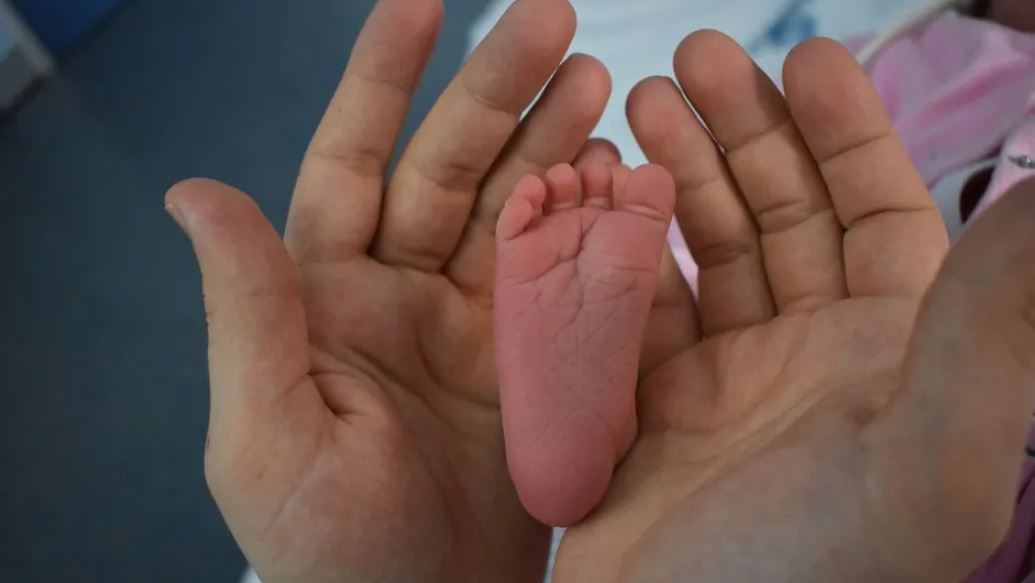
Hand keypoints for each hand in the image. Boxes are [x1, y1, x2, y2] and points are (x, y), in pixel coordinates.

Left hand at [165, 0, 612, 580]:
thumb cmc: (327, 549)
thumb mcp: (267, 431)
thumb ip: (248, 309)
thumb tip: (194, 191)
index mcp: (330, 297)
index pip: (352, 162)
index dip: (381, 80)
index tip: (420, 4)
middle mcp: (404, 294)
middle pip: (452, 168)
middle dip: (499, 91)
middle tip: (554, 21)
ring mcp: (477, 324)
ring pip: (518, 208)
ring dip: (554, 141)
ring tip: (599, 82)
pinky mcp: (538, 362)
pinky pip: (570, 276)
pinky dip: (597, 226)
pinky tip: (622, 179)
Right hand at [555, 32, 1034, 581]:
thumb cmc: (811, 578)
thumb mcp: (923, 454)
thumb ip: (991, 326)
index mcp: (886, 360)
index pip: (878, 216)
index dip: (847, 133)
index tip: (806, 55)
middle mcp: (808, 362)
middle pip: (780, 215)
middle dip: (742, 131)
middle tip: (693, 57)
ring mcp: (722, 382)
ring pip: (704, 251)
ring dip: (677, 177)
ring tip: (641, 107)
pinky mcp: (645, 408)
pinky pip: (634, 308)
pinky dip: (616, 253)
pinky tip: (598, 201)